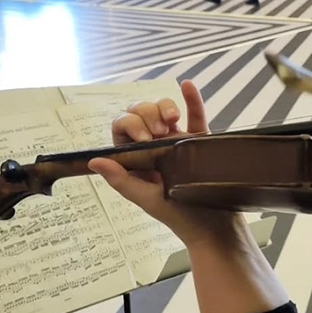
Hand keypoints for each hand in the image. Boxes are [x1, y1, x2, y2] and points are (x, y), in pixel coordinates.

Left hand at [88, 80, 245, 248]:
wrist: (216, 227)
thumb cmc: (182, 218)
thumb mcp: (147, 200)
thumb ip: (122, 180)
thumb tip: (95, 161)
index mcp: (137, 161)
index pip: (123, 130)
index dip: (130, 126)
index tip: (144, 140)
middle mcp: (155, 148)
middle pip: (142, 114)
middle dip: (146, 115)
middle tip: (158, 133)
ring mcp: (178, 142)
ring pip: (164, 110)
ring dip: (164, 107)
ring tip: (172, 122)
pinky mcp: (200, 142)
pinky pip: (195, 115)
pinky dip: (191, 99)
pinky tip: (187, 85)